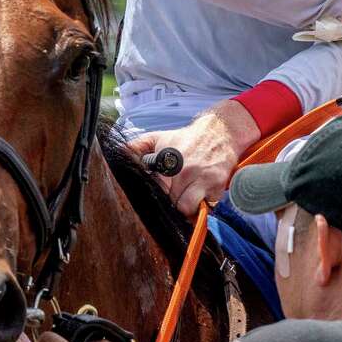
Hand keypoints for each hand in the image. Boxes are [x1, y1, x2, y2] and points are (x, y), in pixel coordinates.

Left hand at [129, 100, 259, 215]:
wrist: (220, 132)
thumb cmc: (186, 138)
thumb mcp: (159, 137)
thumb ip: (138, 146)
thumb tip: (120, 152)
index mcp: (169, 162)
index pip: (157, 191)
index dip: (156, 196)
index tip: (157, 195)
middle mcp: (185, 172)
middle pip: (171, 203)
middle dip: (170, 202)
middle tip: (172, 195)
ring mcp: (203, 180)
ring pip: (187, 209)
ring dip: (185, 207)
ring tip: (185, 198)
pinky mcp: (218, 186)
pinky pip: (207, 207)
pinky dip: (203, 205)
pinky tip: (200, 195)